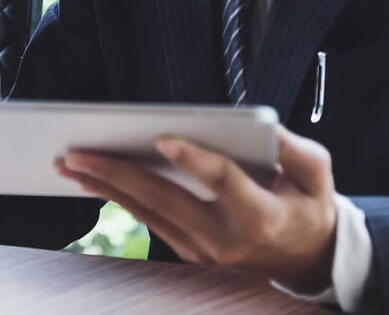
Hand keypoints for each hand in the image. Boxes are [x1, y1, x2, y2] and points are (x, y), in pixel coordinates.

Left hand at [58, 125, 336, 291]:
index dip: (194, 160)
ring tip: (70, 164)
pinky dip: (120, 200)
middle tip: (79, 153)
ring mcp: (204, 252)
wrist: (309, 260)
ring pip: (147, 214)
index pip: (222, 182)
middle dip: (118, 173)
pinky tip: (93, 182)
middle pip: (165, 200)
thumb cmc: (310, 206)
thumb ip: (296, 150)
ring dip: (106, 188)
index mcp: (260, 215)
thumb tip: (265, 128)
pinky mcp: (190, 254)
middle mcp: (226, 240)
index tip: (165, 140)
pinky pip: (149, 222)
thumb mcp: (318, 174)